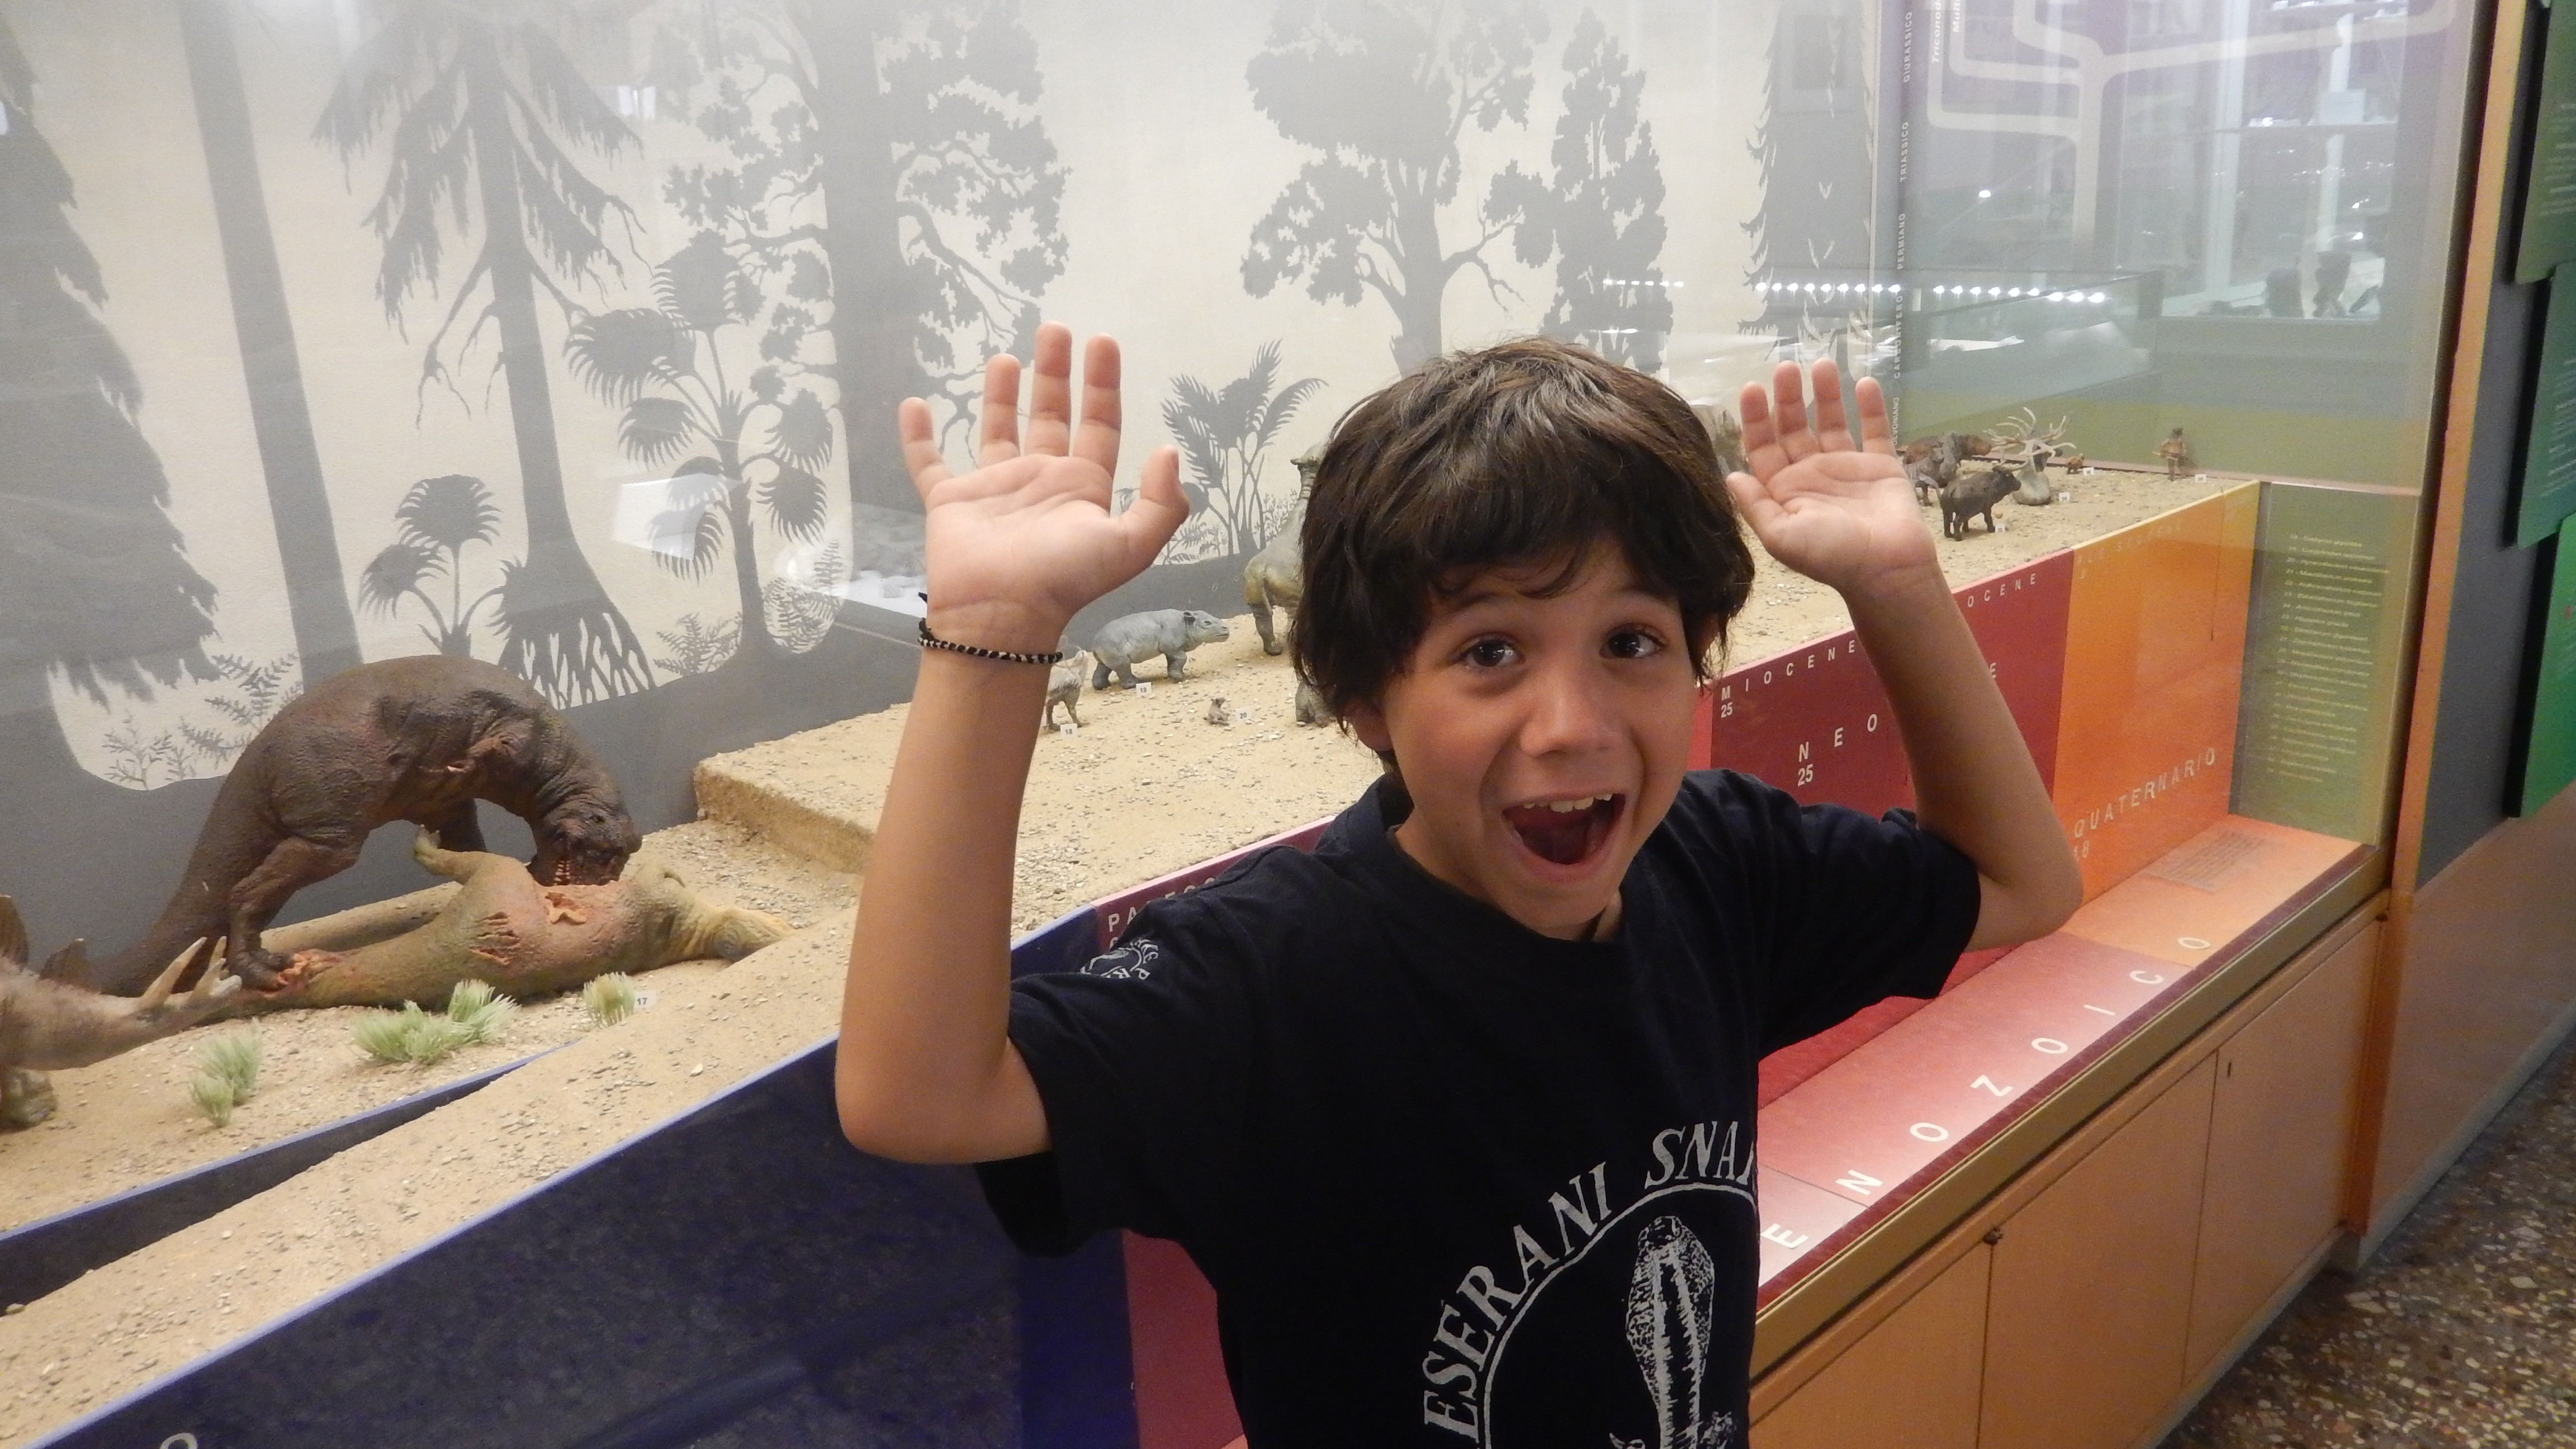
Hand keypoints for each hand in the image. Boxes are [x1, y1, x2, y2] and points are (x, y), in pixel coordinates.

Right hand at [901, 324, 1186, 652]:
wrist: (1000, 615)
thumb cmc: (1064, 579)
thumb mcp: (1130, 545)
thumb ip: (1159, 503)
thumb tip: (1168, 452)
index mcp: (1083, 486)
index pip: (1099, 423)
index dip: (1104, 384)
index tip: (1102, 340)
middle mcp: (1041, 481)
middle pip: (1052, 415)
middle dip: (1055, 373)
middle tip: (1054, 329)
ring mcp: (995, 489)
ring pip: (999, 430)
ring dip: (1003, 395)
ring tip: (1006, 356)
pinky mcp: (950, 501)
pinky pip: (929, 463)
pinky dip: (919, 437)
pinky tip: (914, 405)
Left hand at [1724, 360, 1935, 595]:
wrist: (1886, 569)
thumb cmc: (1831, 555)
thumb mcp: (1781, 536)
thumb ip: (1755, 505)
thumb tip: (1729, 475)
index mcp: (1784, 490)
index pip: (1763, 447)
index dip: (1756, 419)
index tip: (1753, 389)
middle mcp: (1812, 475)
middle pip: (1795, 428)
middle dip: (1788, 399)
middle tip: (1786, 368)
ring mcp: (1847, 468)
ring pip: (1832, 422)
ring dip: (1826, 394)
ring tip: (1821, 365)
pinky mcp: (1880, 466)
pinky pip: (1874, 430)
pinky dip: (1870, 407)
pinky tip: (1863, 383)